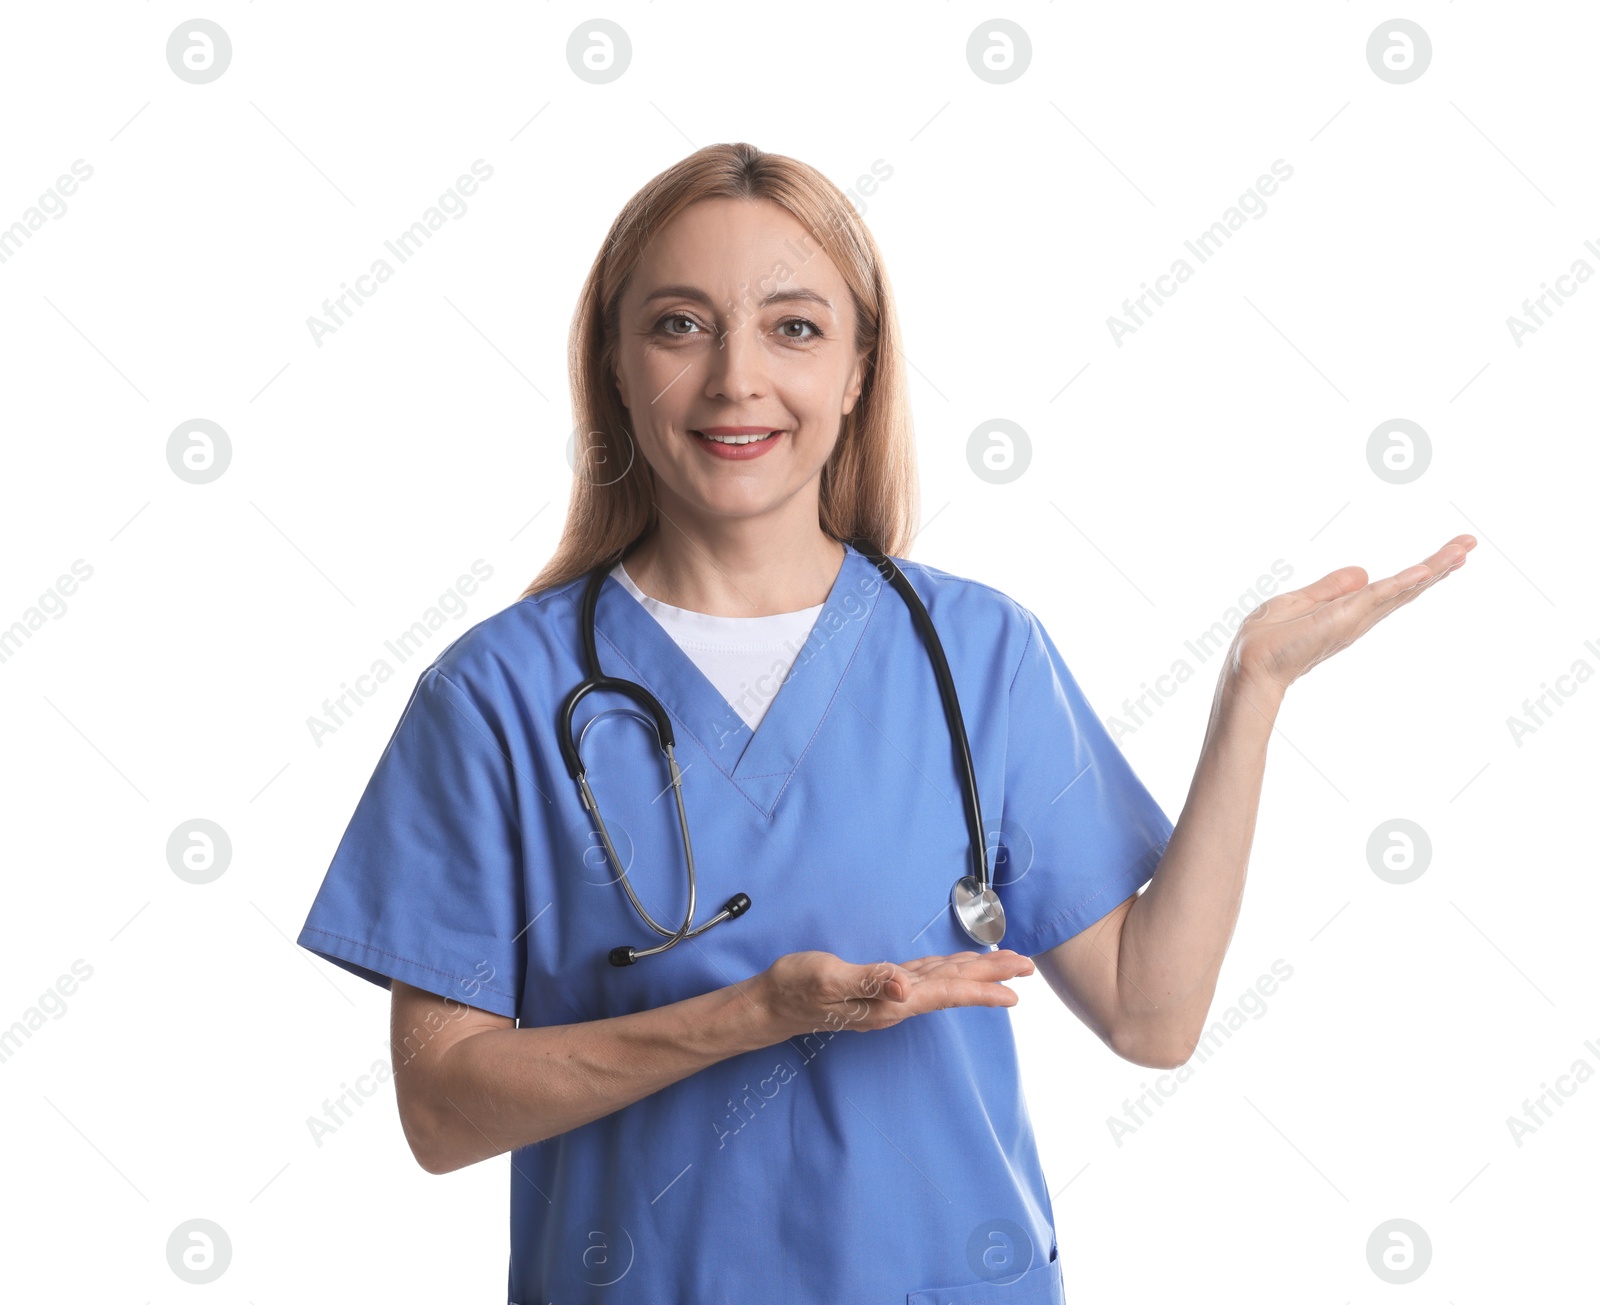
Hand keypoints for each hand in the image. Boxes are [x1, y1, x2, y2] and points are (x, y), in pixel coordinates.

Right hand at [754, 949, 1035, 1039]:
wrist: (771, 1004)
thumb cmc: (796, 988)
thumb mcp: (828, 977)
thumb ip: (869, 980)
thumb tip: (906, 987)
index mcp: (890, 1001)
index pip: (947, 992)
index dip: (983, 987)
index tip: (1017, 986)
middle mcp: (895, 1003)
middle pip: (953, 988)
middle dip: (991, 977)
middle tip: (1027, 966)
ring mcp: (888, 998)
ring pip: (942, 983)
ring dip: (974, 974)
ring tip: (1003, 967)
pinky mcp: (878, 989)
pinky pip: (924, 980)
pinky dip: (947, 972)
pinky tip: (955, 968)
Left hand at [1229, 534, 1476, 696]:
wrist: (1251, 664)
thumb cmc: (1267, 639)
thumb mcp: (1299, 601)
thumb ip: (1330, 588)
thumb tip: (1364, 571)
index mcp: (1349, 611)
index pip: (1392, 587)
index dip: (1420, 572)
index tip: (1449, 554)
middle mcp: (1360, 617)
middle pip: (1407, 587)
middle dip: (1439, 565)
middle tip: (1469, 544)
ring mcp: (1355, 619)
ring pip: (1401, 589)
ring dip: (1433, 568)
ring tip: (1463, 549)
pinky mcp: (1345, 619)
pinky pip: (1379, 596)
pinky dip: (1402, 583)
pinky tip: (1425, 570)